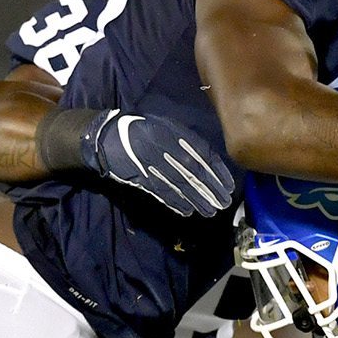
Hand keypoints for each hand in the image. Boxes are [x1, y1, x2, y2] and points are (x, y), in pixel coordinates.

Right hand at [83, 110, 235, 216]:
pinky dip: (175, 202)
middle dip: (210, 190)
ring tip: (210, 211)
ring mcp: (153, 164)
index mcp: (173, 134)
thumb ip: (185, 141)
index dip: (217, 172)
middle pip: (193, 173)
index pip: (202, 155)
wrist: (108, 136)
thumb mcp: (166, 126)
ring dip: (196, 200)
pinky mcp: (142, 177)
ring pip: (180, 185)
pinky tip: (187, 211)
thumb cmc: (142, 129)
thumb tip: (207, 159)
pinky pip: (162, 191)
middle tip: (223, 203)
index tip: (228, 185)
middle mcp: (165, 149)